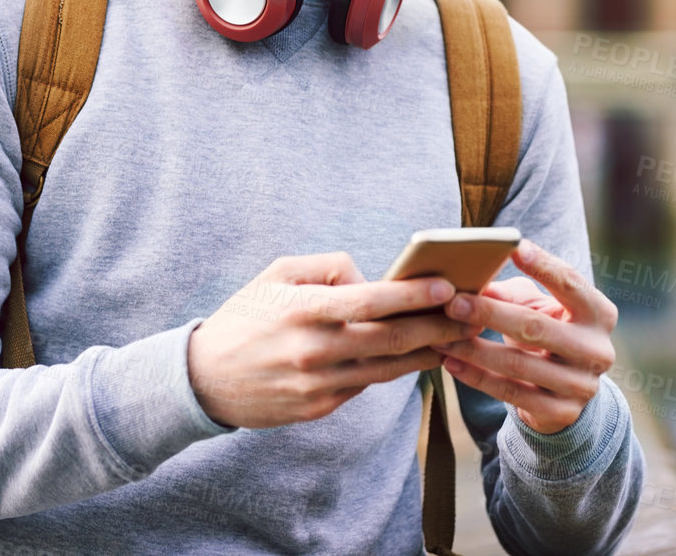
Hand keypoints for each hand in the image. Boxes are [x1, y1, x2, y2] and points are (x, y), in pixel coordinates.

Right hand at [187, 252, 482, 429]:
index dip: (412, 296)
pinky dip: (393, 370)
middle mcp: (313, 350)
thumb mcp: (277, 273)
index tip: (448, 287)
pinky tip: (416, 356)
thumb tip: (371, 280)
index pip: (369, 301)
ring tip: (457, 337)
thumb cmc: (246, 315)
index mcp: (302, 310)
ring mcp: (318, 385)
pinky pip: (365, 385)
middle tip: (472, 315)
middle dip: (437, 327)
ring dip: (427, 353)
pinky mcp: (319, 409)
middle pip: (390, 340)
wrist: (203, 379)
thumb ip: (327, 267)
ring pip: (387, 370)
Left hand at [432, 240, 618, 434]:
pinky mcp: (562, 413)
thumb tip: (472, 282)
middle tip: (452, 303)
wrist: (565, 390)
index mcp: (599, 314)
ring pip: (518, 364)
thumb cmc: (546, 331)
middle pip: (536, 327)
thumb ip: (511, 293)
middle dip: (489, 313)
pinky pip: (511, 393)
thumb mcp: (539, 307)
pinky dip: (476, 377)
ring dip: (472, 349)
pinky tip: (450, 362)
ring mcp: (582, 385)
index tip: (514, 247)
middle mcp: (598, 350)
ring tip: (439, 335)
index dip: (544, 265)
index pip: (572, 284)